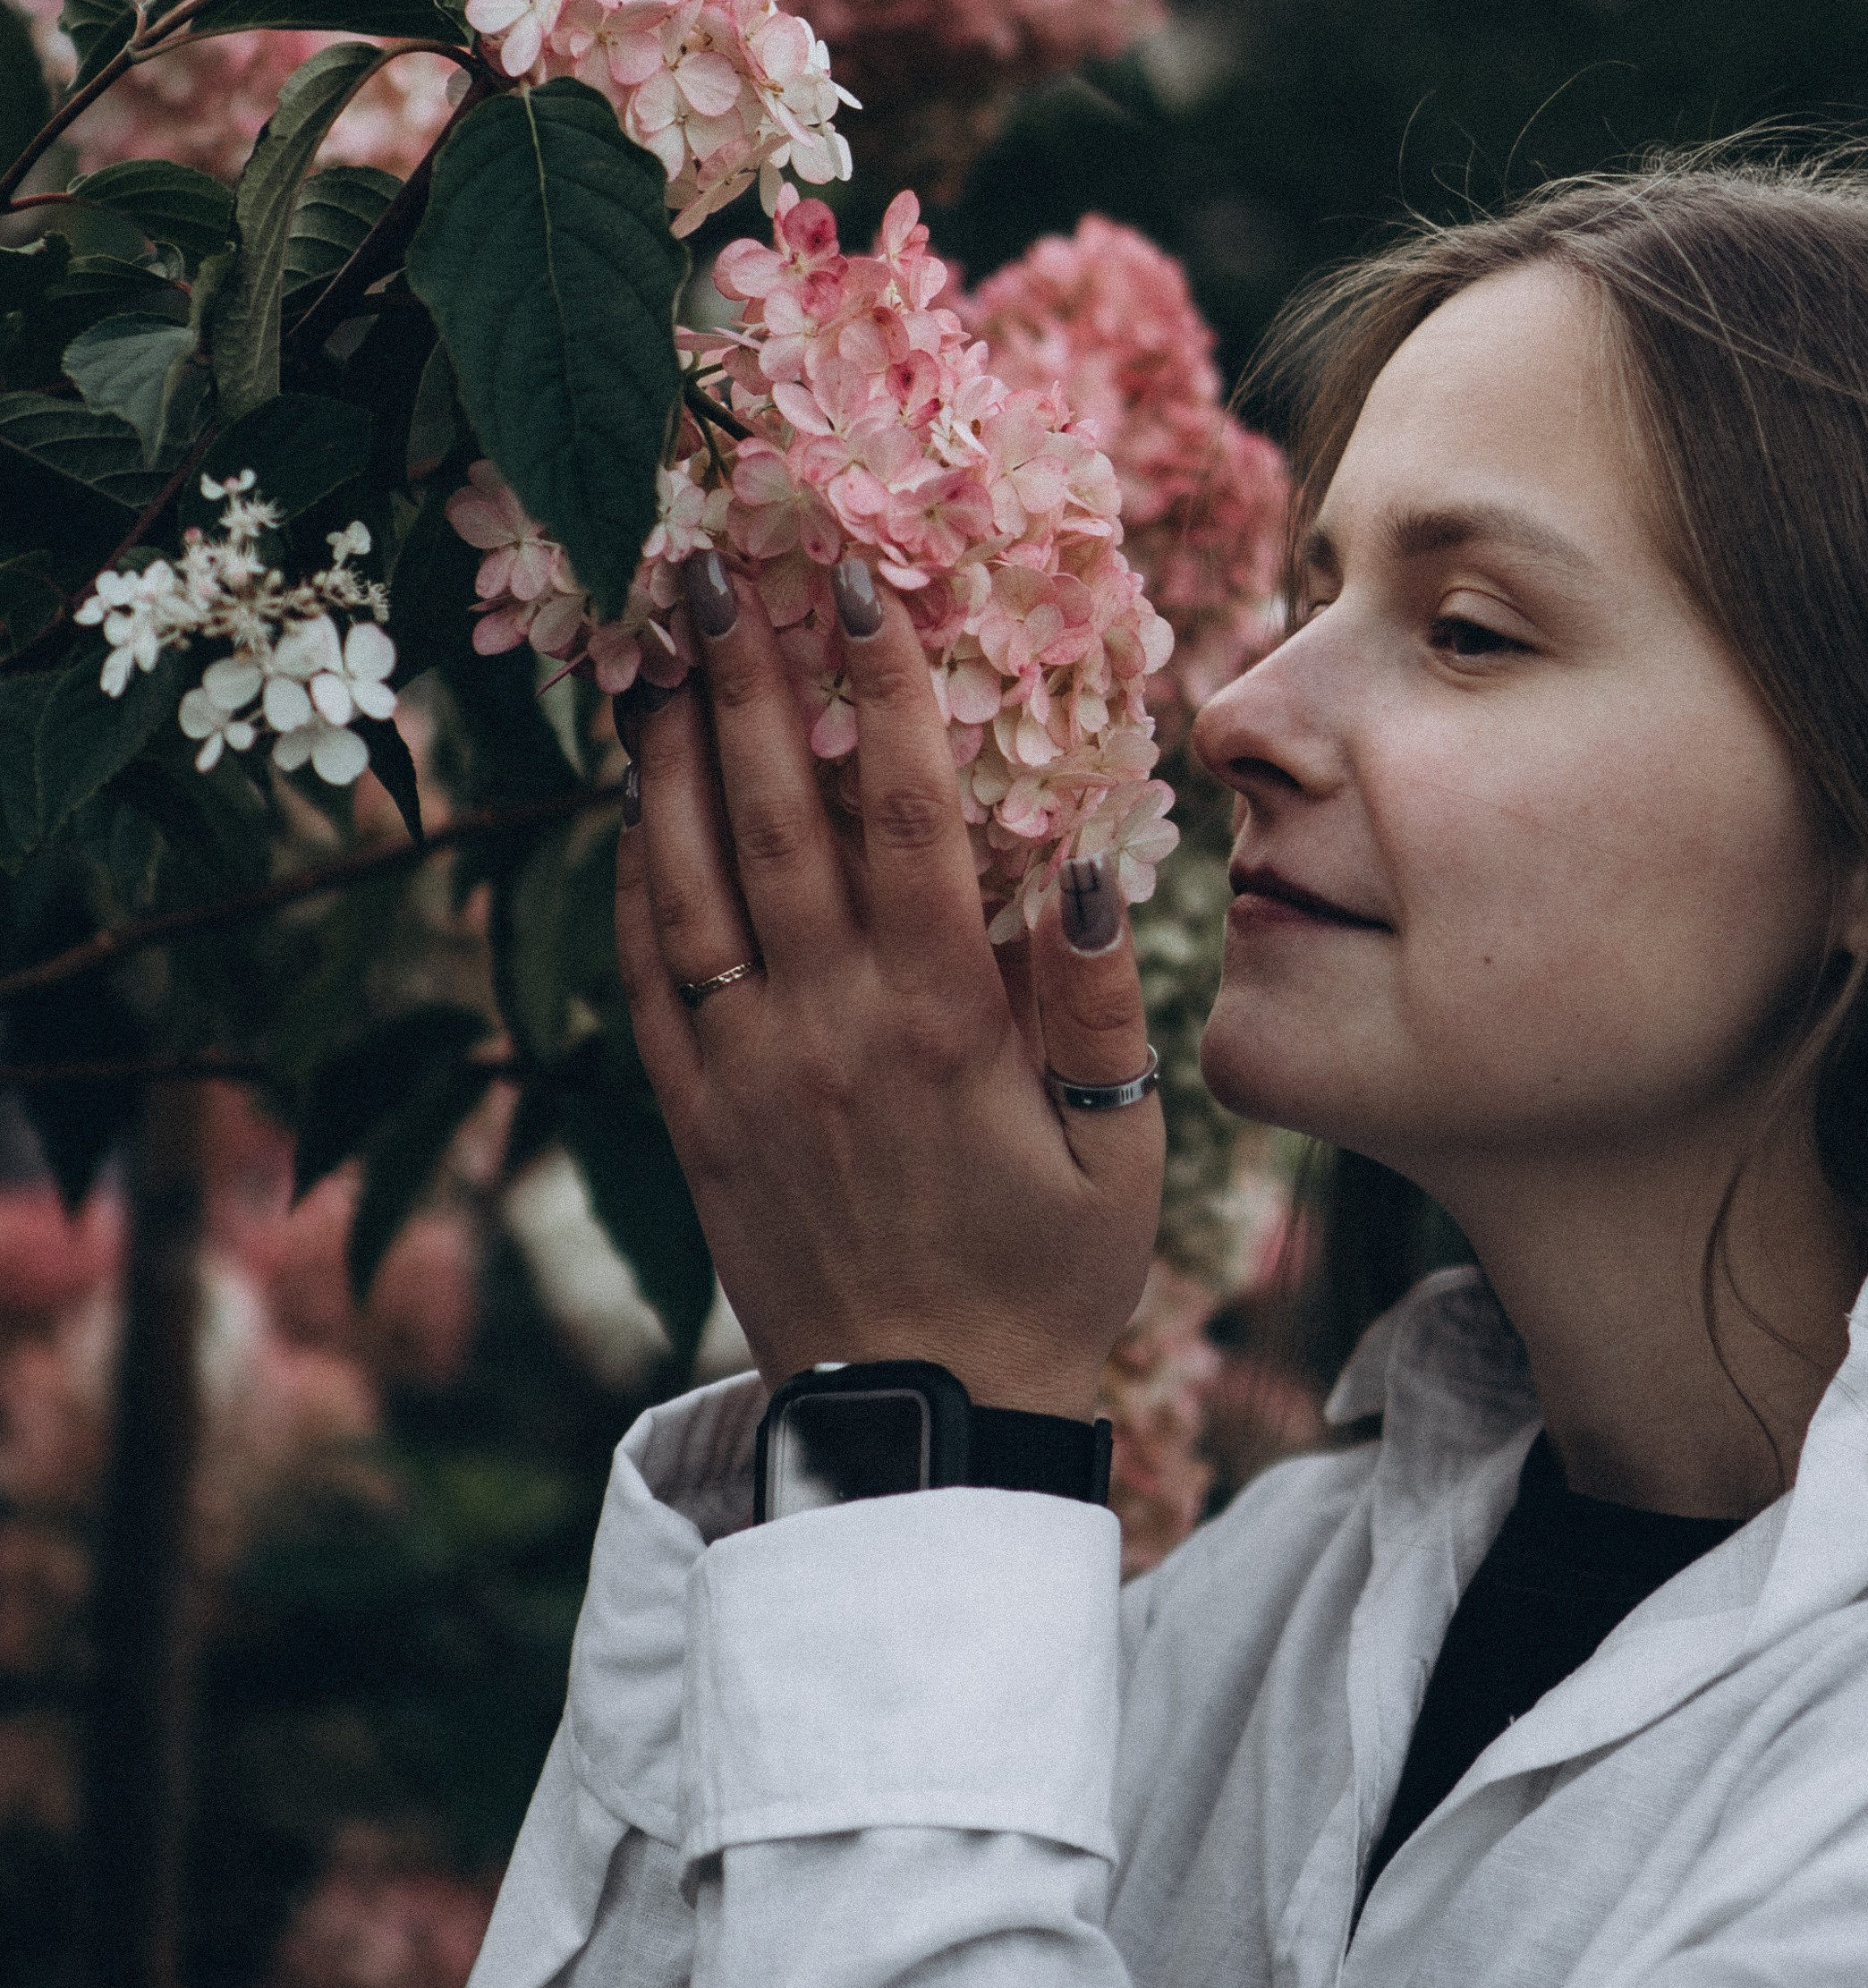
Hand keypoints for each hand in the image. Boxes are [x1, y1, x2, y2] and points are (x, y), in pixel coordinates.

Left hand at [614, 549, 1162, 1415]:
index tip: (853, 584)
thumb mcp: (1120, 1150)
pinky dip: (629, 877)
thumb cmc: (1046, 1273)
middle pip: (772, 815)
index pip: (903, 815)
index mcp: (938, 1020)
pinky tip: (627, 801)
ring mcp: (745, 1068)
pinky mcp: (694, 1115)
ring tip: (650, 647)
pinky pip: (645, 974)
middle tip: (709, 565)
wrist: (924, 1422)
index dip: (879, 689)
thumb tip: (1075, 864)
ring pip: (687, 879)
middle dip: (740, 678)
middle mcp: (824, 1025)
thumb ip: (1096, 1006)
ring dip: (664, 755)